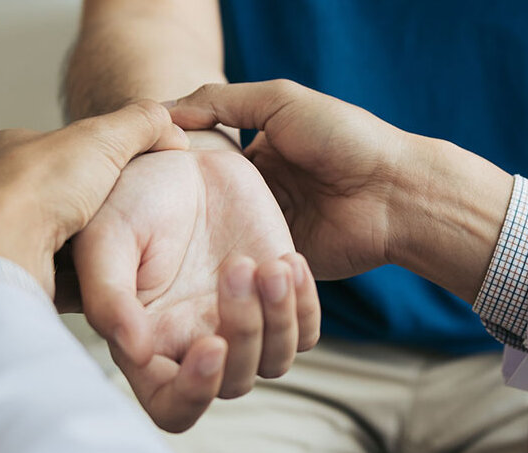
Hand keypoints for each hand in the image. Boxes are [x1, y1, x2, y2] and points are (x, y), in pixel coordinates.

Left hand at [0, 101, 186, 293]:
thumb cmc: (36, 190)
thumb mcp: (102, 138)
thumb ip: (139, 124)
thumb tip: (170, 125)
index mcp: (4, 151)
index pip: (55, 149)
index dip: (93, 160)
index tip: (121, 173)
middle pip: (54, 198)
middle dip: (87, 210)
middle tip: (117, 219)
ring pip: (50, 239)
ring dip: (79, 247)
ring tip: (108, 251)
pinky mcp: (1, 275)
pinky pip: (46, 275)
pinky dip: (71, 279)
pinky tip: (90, 279)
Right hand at [74, 149, 320, 431]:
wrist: (183, 155)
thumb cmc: (131, 194)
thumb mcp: (106, 235)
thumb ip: (108, 295)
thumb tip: (135, 352)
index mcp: (148, 342)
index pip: (172, 406)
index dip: (193, 393)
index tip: (212, 345)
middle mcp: (196, 343)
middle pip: (234, 384)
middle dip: (243, 330)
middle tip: (237, 265)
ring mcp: (242, 323)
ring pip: (276, 362)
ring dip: (278, 317)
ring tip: (269, 262)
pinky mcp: (280, 299)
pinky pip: (307, 332)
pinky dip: (305, 304)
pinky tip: (287, 258)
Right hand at [165, 81, 513, 301]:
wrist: (397, 192)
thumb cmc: (346, 138)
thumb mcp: (280, 102)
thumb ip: (223, 101)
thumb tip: (165, 111)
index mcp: (255, 154)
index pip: (200, 166)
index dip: (170, 173)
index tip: (130, 181)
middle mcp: (260, 195)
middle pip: (204, 209)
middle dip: (177, 218)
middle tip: (138, 227)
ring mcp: (271, 232)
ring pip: (221, 244)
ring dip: (201, 247)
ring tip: (160, 255)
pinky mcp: (283, 267)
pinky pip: (249, 273)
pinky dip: (231, 272)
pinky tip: (196, 276)